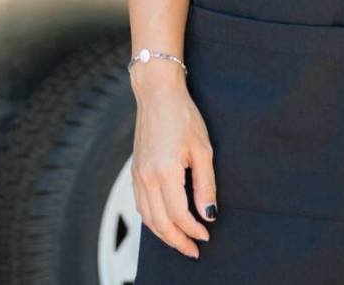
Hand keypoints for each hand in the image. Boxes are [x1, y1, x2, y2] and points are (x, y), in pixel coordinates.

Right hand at [130, 70, 216, 259]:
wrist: (157, 93)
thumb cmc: (182, 116)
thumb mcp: (202, 149)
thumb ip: (205, 185)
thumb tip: (209, 215)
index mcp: (165, 172)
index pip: (179, 215)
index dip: (194, 230)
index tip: (206, 235)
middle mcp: (147, 176)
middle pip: (160, 222)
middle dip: (178, 241)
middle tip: (194, 250)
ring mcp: (138, 173)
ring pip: (147, 217)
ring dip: (164, 234)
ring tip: (180, 241)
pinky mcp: (135, 169)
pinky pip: (140, 204)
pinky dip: (151, 220)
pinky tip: (163, 222)